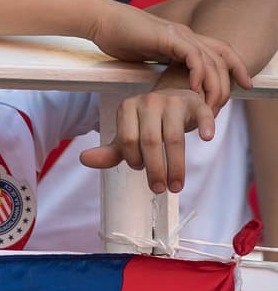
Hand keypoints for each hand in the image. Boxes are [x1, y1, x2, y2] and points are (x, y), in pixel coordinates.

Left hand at [80, 88, 217, 194]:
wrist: (175, 102)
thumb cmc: (148, 125)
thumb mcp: (127, 139)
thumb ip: (109, 152)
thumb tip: (84, 159)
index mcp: (127, 107)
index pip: (128, 141)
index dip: (134, 160)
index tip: (141, 170)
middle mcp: (149, 100)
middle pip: (150, 141)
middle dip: (155, 170)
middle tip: (159, 190)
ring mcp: (173, 100)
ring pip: (174, 137)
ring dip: (176, 166)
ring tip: (176, 186)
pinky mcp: (195, 103)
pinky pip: (202, 114)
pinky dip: (205, 126)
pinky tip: (206, 139)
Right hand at [87, 0, 251, 112]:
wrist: (102, 22)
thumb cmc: (119, 38)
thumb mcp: (148, 55)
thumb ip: (162, 65)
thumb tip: (167, 84)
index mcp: (185, 39)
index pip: (220, 52)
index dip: (235, 68)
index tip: (244, 86)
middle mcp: (187, 34)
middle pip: (223, 55)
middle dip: (232, 78)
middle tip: (229, 102)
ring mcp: (179, 34)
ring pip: (211, 58)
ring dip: (214, 83)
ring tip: (211, 103)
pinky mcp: (168, 36)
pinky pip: (192, 55)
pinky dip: (198, 72)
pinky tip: (194, 89)